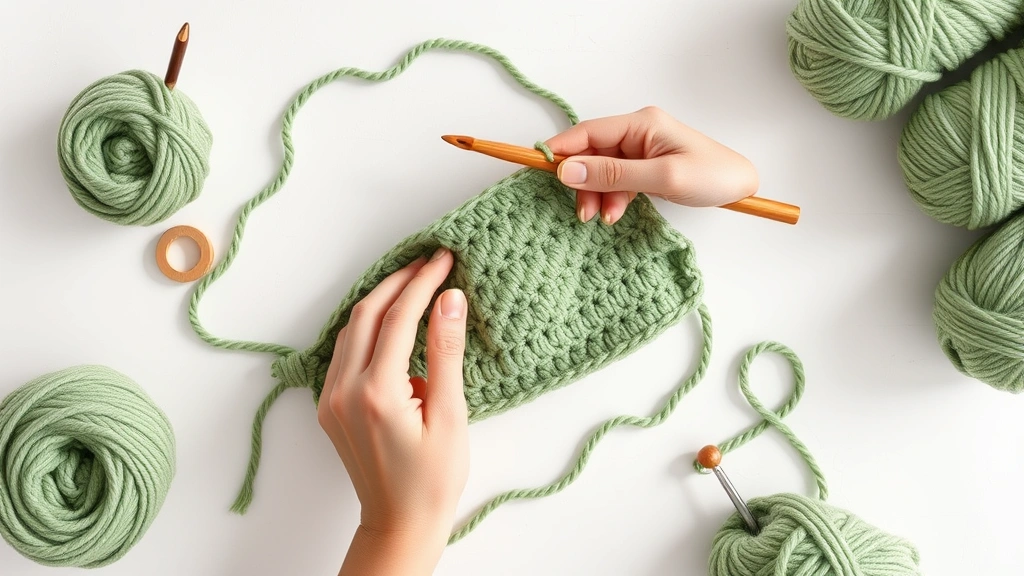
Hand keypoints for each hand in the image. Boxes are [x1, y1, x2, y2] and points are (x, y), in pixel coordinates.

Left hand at [318, 248, 468, 575]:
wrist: (400, 523)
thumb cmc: (433, 479)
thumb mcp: (450, 414)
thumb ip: (446, 352)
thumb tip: (449, 299)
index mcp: (376, 392)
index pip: (399, 318)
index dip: (422, 283)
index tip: (443, 260)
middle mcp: (343, 391)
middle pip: (366, 314)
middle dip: (398, 282)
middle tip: (428, 263)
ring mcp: (330, 399)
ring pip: (350, 330)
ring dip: (380, 302)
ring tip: (413, 283)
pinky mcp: (328, 407)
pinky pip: (344, 353)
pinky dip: (367, 329)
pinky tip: (391, 321)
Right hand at [544, 106, 758, 224]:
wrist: (742, 187)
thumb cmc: (712, 175)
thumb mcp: (661, 178)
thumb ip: (613, 174)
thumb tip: (567, 171)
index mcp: (641, 123)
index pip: (589, 131)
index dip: (561, 148)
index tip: (537, 165)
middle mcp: (637, 132)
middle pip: (592, 153)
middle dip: (582, 181)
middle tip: (582, 211)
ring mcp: (641, 151)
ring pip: (601, 171)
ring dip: (596, 194)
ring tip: (602, 218)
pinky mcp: (645, 168)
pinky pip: (616, 182)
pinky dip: (611, 199)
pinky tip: (615, 214)